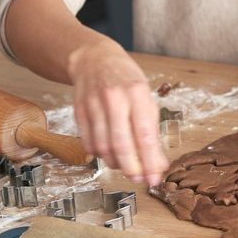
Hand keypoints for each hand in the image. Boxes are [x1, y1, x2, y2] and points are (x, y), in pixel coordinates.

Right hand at [69, 47, 169, 185]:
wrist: (94, 59)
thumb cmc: (125, 80)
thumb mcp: (145, 98)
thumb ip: (152, 131)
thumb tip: (158, 164)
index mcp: (137, 93)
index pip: (144, 135)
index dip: (149, 161)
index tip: (154, 178)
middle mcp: (114, 97)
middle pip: (121, 143)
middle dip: (131, 168)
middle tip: (138, 179)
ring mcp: (94, 103)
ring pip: (102, 146)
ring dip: (114, 163)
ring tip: (124, 165)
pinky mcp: (79, 110)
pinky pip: (88, 141)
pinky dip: (99, 154)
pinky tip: (108, 153)